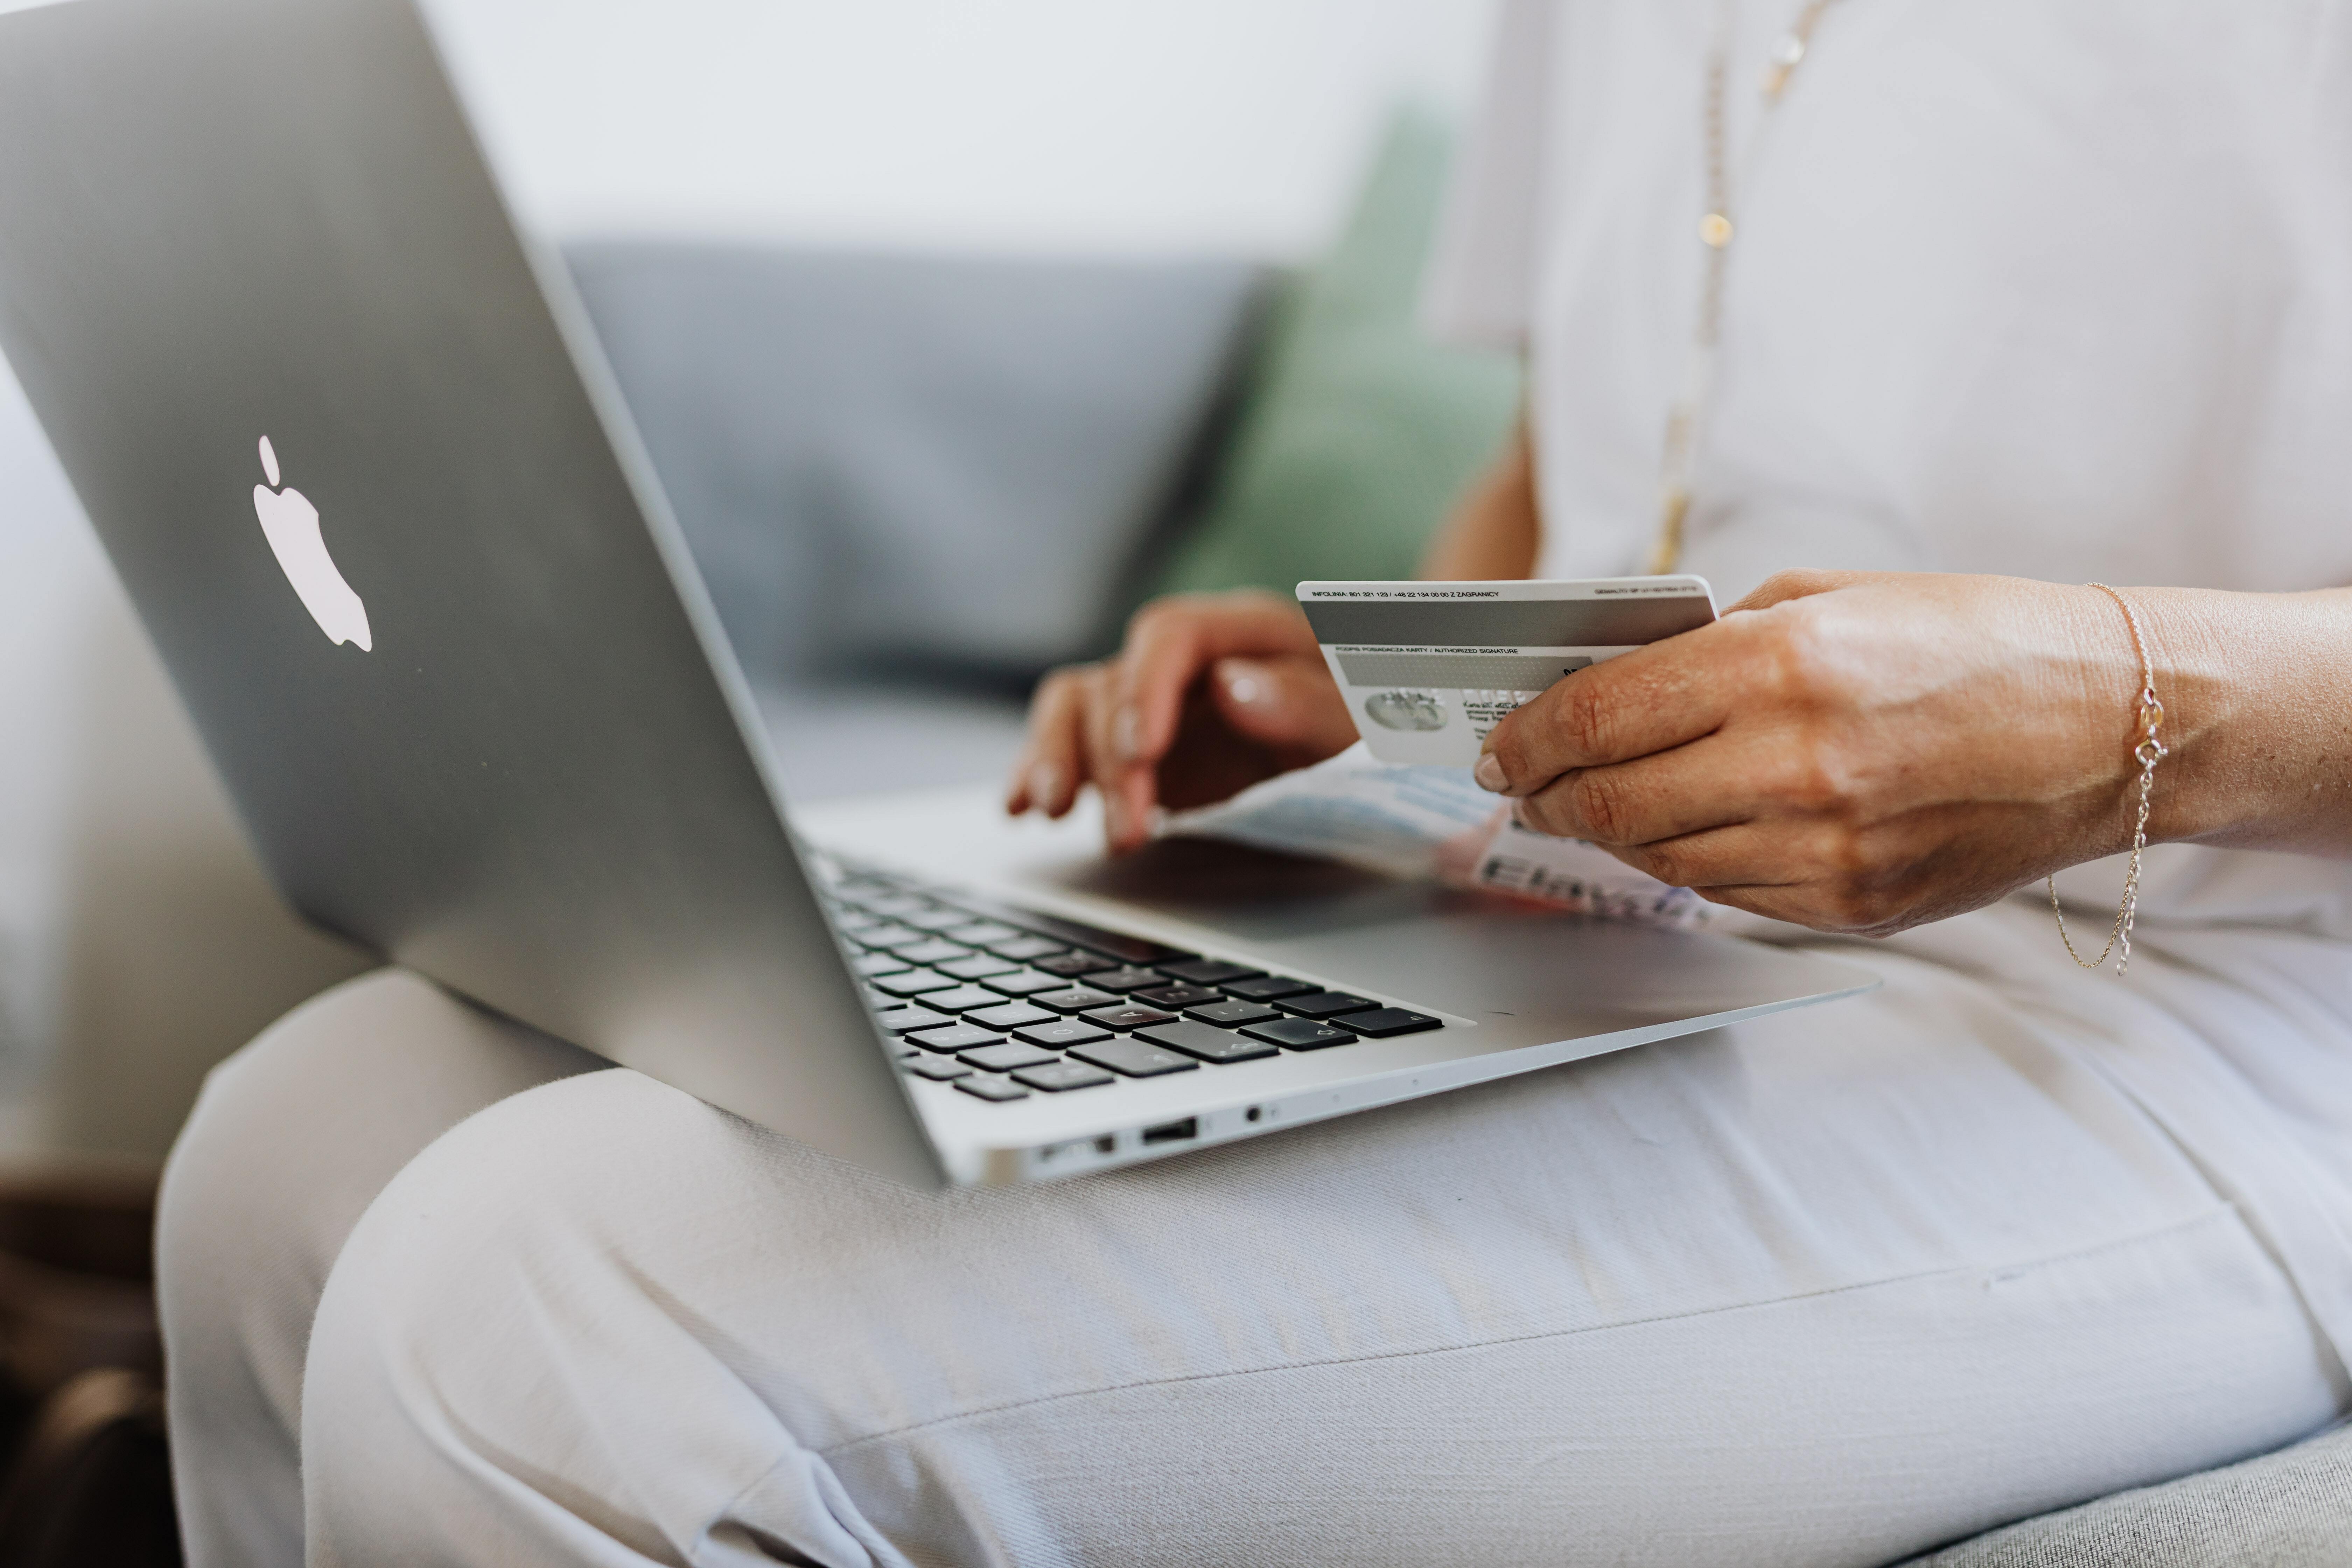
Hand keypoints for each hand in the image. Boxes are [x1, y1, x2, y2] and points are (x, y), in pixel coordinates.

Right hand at [1007, 589, 1357, 852]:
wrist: (1365, 745)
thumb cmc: (1368, 722)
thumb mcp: (1361, 718)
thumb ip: (1306, 702)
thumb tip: (1234, 687)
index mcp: (1243, 631)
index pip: (1170, 635)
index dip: (1146, 687)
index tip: (1141, 749)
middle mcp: (1184, 658)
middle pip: (1115, 681)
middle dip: (1110, 759)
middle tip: (1130, 829)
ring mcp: (1149, 699)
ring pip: (1075, 707)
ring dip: (1058, 760)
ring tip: (1053, 813)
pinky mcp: (1128, 745)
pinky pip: (1068, 743)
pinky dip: (1039, 772)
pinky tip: (1021, 808)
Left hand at [1473, 571, 2155, 934]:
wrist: (2111, 722)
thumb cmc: (1972, 640)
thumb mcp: (1827, 597)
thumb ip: (1709, 644)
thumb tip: (1604, 683)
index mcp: (1782, 667)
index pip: (1597, 718)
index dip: (1525, 738)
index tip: (1498, 746)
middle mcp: (1797, 765)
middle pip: (1608, 801)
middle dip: (1544, 795)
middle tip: (1522, 786)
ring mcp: (1827, 850)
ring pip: (1658, 858)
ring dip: (1609, 832)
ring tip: (1592, 804)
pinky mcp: (1854, 906)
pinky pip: (1727, 893)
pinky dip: (1688, 862)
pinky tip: (1686, 830)